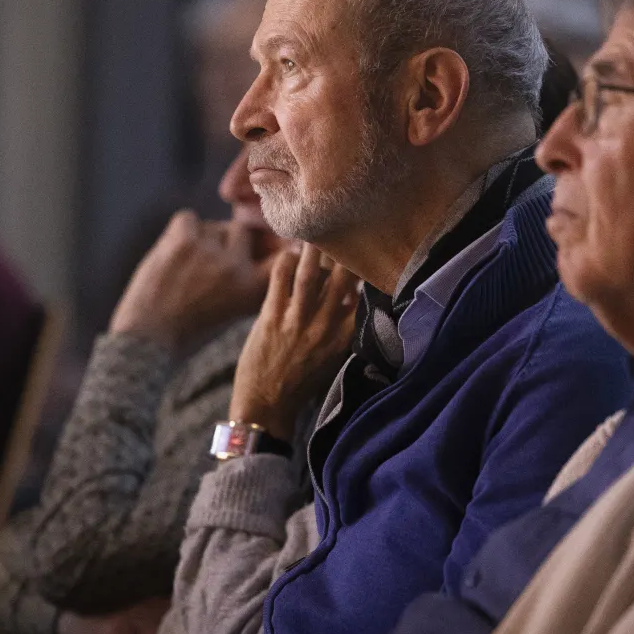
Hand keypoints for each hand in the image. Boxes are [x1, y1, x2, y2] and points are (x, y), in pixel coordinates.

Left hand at [109, 212, 275, 353]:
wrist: (149, 338)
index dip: (274, 242)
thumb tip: (278, 243)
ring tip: (187, 268)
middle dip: (229, 241)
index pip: (282, 251)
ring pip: (213, 226)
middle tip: (208, 264)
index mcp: (253, 289)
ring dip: (203, 239)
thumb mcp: (236, 310)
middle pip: (243, 231)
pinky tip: (173, 256)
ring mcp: (210, 252)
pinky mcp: (183, 240)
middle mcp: (236, 268)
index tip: (266, 244)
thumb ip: (255, 279)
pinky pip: (188, 219)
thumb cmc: (193, 327)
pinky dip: (180, 232)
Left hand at [229, 243, 358, 441]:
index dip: (365, 269)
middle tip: (341, 227)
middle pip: (341, 277)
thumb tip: (352, 294)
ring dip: (313, 248)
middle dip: (342, 250)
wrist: (267, 406)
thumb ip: (344, 326)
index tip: (366, 249)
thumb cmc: (301, 381)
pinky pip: (279, 279)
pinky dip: (285, 261)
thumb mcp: (333, 356)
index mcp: (344, 336)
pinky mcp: (271, 318)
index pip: (364, 295)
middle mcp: (324, 326)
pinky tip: (289, 253)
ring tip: (314, 228)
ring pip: (310, 274)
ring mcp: (297, 321)